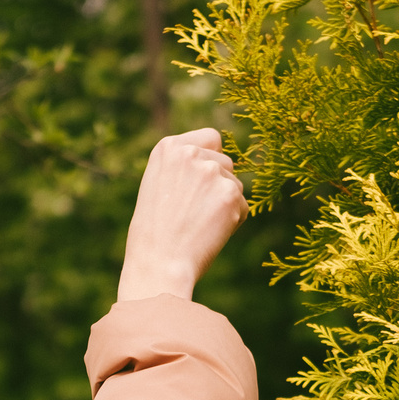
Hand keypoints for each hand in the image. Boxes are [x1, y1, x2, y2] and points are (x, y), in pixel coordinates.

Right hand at [119, 128, 245, 303]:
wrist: (159, 262)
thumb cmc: (155, 232)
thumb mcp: (158, 185)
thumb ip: (184, 167)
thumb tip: (216, 164)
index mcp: (168, 147)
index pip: (211, 137)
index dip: (209, 159)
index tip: (196, 182)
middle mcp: (191, 153)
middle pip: (225, 162)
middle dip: (217, 184)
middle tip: (192, 212)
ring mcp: (212, 171)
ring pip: (235, 184)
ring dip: (225, 203)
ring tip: (198, 224)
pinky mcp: (230, 193)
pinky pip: (243, 206)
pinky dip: (233, 222)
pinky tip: (209, 233)